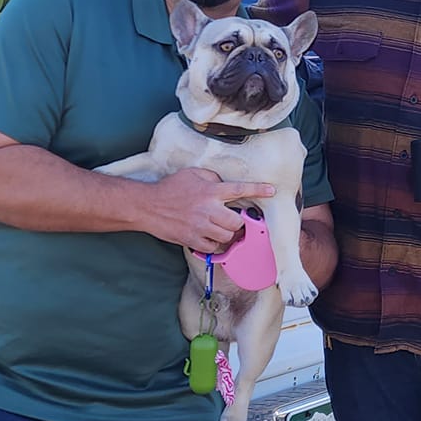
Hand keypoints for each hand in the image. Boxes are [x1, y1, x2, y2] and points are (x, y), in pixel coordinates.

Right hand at [143, 168, 274, 254]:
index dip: (258, 189)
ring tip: (219, 226)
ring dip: (227, 233)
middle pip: (237, 222)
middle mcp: (208, 209)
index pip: (239, 190)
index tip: (272, 190)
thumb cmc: (170, 188)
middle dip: (238, 221)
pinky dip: (215, 243)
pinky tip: (209, 235)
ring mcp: (200, 226)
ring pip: (227, 236)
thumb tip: (225, 184)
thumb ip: (213, 178)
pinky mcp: (192, 239)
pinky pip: (214, 246)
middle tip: (232, 218)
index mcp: (210, 191)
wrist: (148, 206)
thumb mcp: (193, 174)